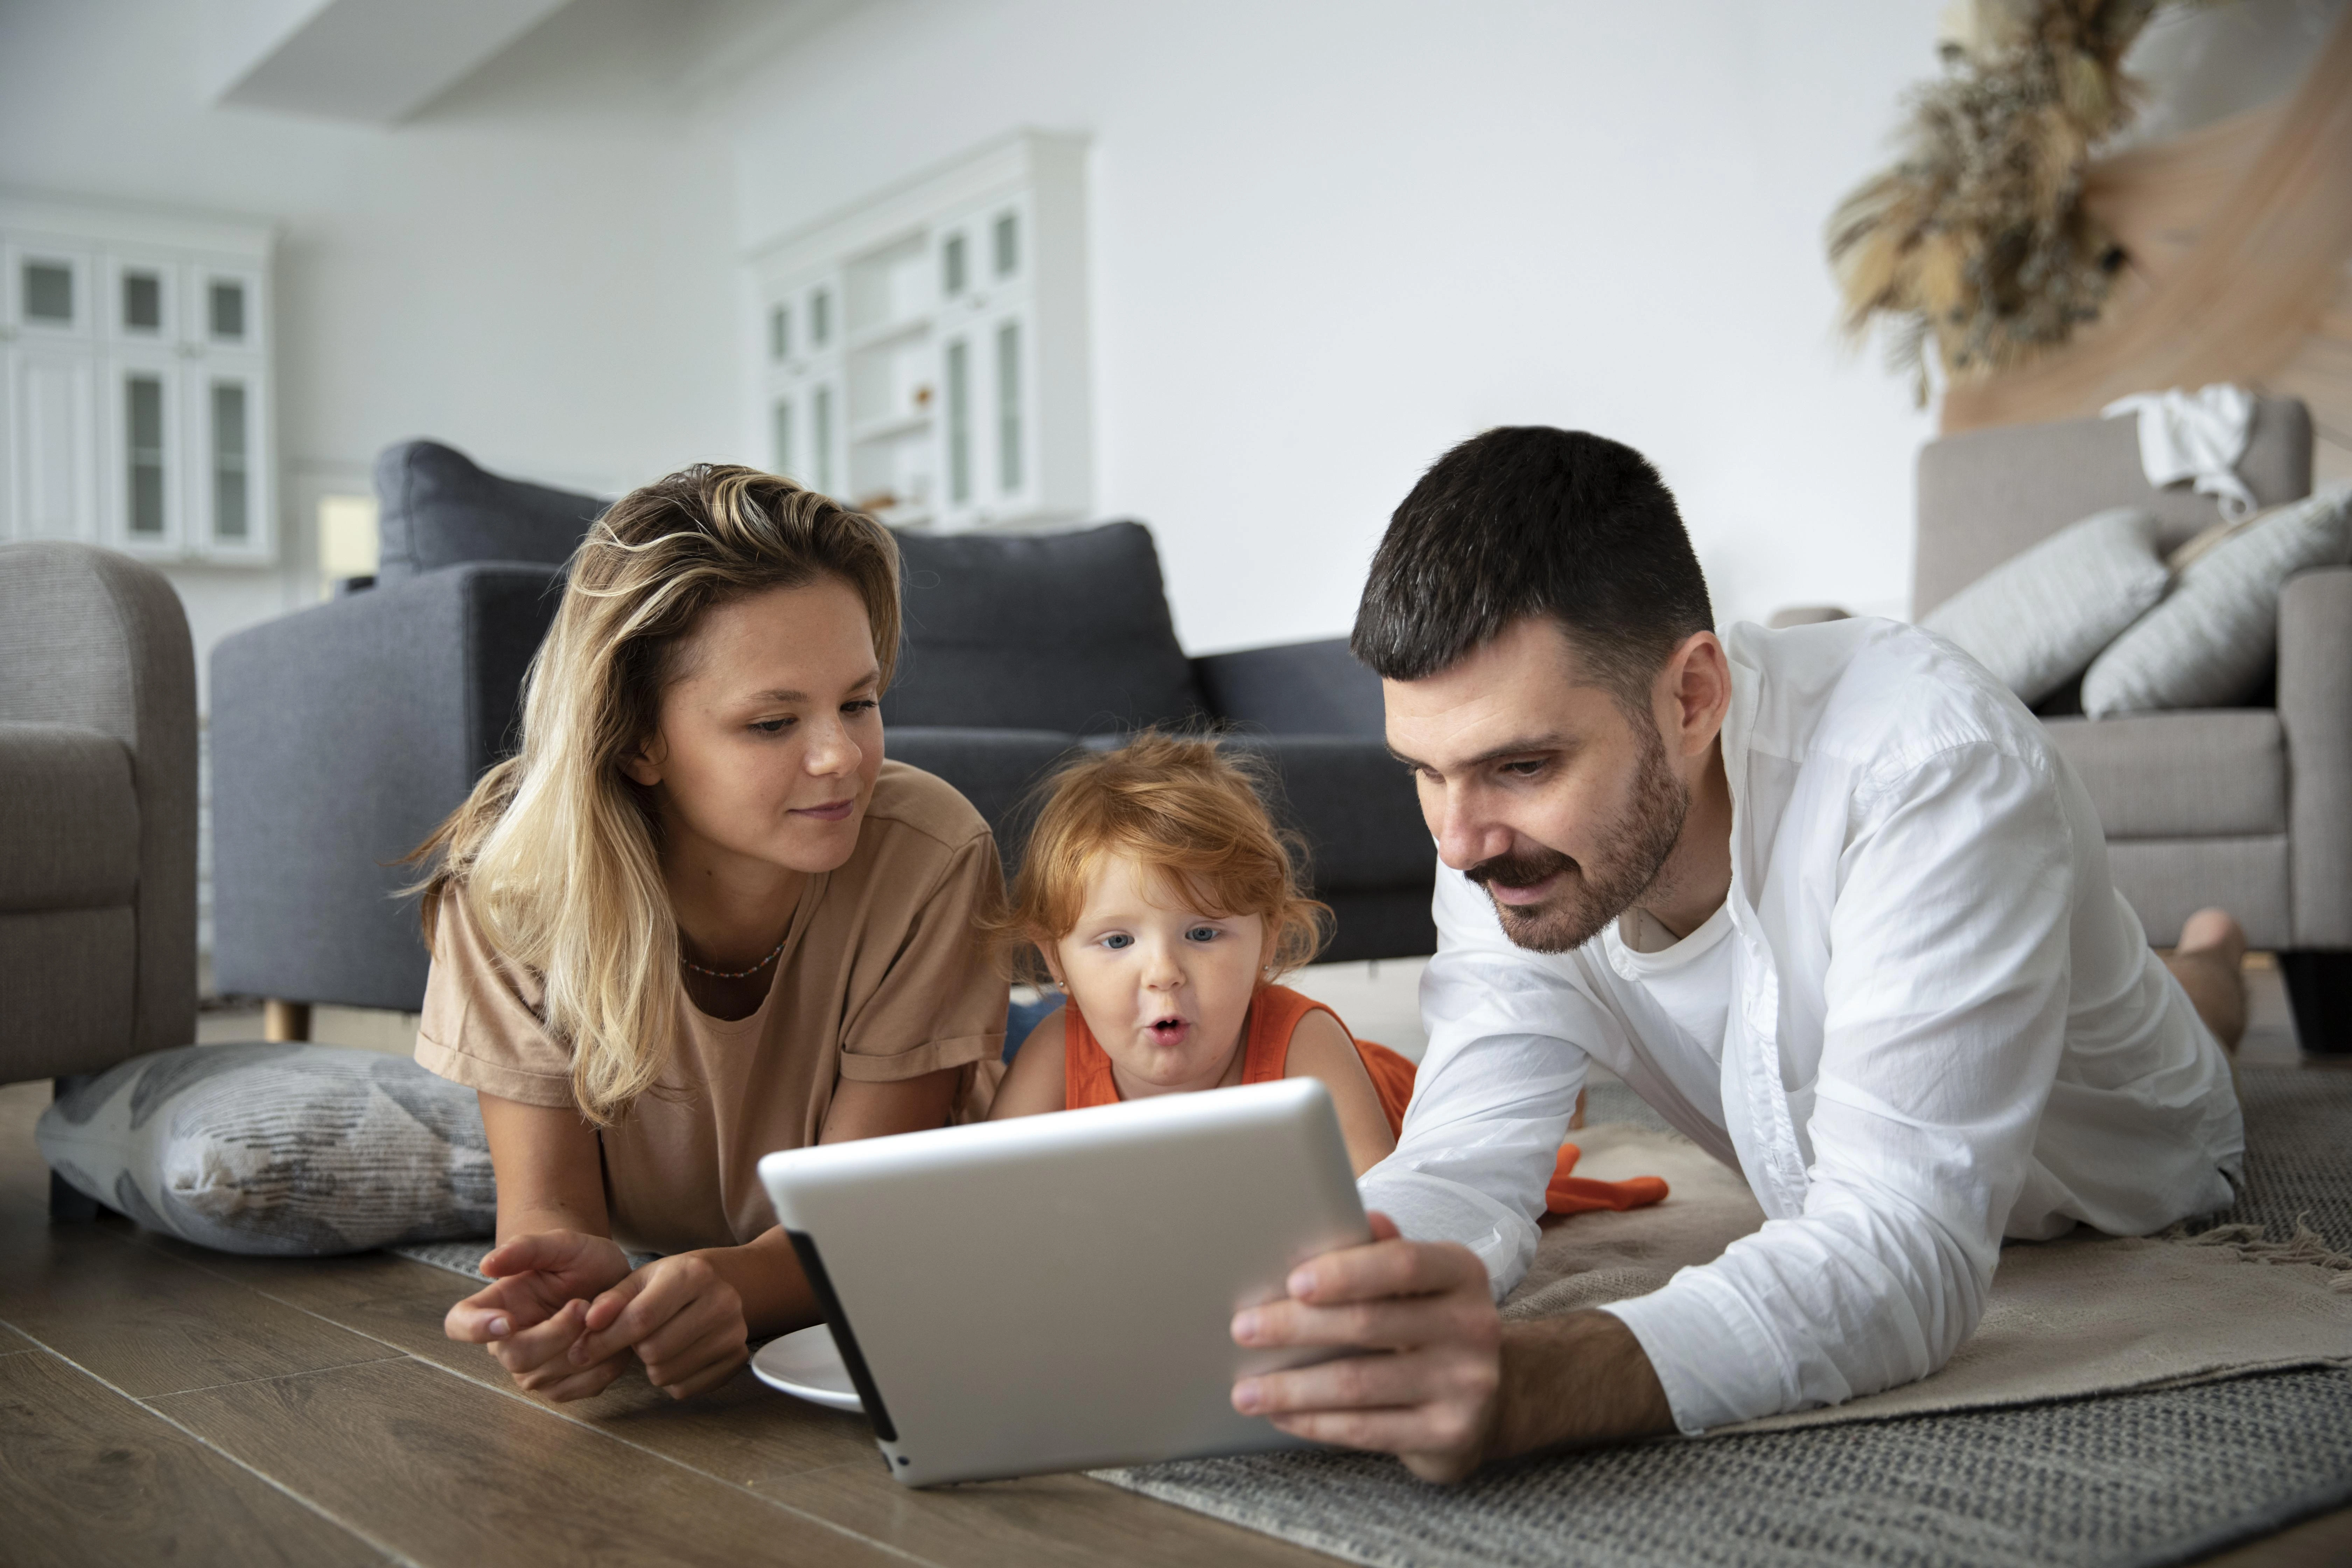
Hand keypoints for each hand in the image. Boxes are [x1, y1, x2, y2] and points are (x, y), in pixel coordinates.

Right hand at [444, 1230, 632, 1400]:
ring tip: (601, 1317)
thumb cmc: (582, 1260)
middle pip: (515, 1356)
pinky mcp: (561, 1385)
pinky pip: (578, 1389)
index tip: (508, 1321)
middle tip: (584, 1305)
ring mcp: (533, 1368)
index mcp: (497, 1304)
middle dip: (556, 1333)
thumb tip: (486, 1264)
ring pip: (546, 1377)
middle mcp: (507, 1342)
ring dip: (583, 1348)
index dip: (474, 1329)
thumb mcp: (563, 1243)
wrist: (614, 1280)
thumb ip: (526, 1248)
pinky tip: (611, 1340)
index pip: (460, 1323)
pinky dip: (602, 1366)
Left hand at [567, 1251, 750, 1400]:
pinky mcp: (737, 1358)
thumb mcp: (638, 1280)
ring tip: (658, 1344)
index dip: (605, 1339)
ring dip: (651, 1366)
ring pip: (668, 1373)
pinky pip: (686, 1388)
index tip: (580, 1351)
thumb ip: (611, 1301)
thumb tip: (589, 1322)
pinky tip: (676, 1356)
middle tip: (638, 1338)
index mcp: (694, 1274)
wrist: (719, 1287)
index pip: (641, 1318)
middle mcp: (722, 1301)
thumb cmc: (669, 1284)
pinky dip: (671, 1379)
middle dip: (635, 1349)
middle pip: (655, 1350)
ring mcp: (735, 1332)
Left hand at [1228, 1212, 1503, 1482]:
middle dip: (1295, 1327)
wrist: (1486, 1401)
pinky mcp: (1450, 1434)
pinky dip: (1315, 1422)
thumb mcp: (1418, 1282)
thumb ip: (1383, 1252)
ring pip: (1359, 1384)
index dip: (1346, 1271)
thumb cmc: (1428, 1323)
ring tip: (1243, 1390)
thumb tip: (1359, 1215)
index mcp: (1461, 1272)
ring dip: (1292, 1387)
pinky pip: (1367, 1429)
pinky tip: (1280, 1415)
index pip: (1402, 1263)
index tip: (1292, 1282)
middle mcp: (1473, 1325)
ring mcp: (1466, 1384)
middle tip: (1242, 1329)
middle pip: (1369, 1323)